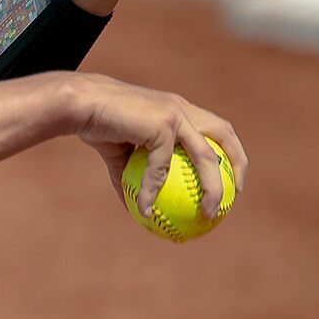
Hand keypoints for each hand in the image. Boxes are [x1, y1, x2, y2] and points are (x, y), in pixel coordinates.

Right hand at [71, 74, 247, 219]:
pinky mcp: (162, 124)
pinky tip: (145, 210)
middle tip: (234, 196)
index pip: (214, 127)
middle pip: (224, 133)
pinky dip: (153, 191)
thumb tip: (140, 208)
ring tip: (209, 213)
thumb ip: (134, 178)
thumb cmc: (97, 125)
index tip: (230, 179)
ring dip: (212, 187)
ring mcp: (174, 114)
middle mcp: (181, 109)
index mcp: (177, 110)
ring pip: (204, 156)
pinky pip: (162, 167)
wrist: (80, 104)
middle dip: (237, 162)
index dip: (228, 151)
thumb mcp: (118, 155)